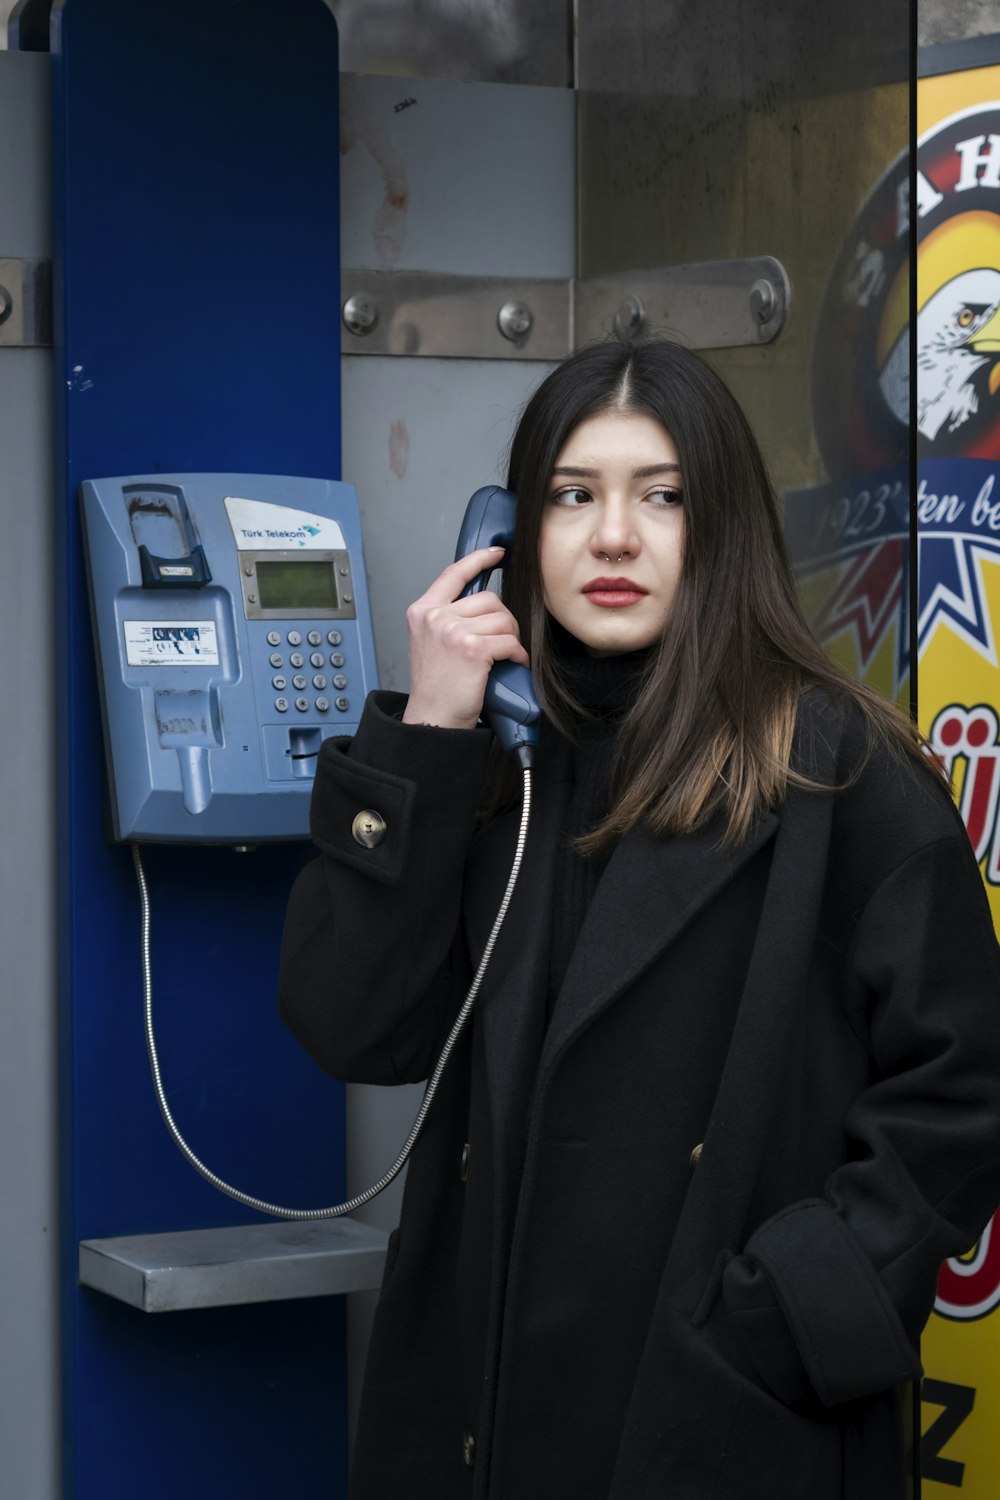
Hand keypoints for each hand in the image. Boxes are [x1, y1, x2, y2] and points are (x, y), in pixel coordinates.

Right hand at [402, 547, 530, 729]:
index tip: (497, 553)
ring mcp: (452, 631)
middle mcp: (435, 617)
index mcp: (422, 611)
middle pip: (489, 599)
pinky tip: (511, 665)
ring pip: (502, 620)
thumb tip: (481, 604)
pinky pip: (510, 641)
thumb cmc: (436, 687)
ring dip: (510, 639)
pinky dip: (517, 655)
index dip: (479, 560)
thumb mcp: (430, 642)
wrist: (433, 718)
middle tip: (500, 643)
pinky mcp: (472, 648)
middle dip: (503, 621)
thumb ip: (447, 618)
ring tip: (502, 657)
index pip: (454, 573)